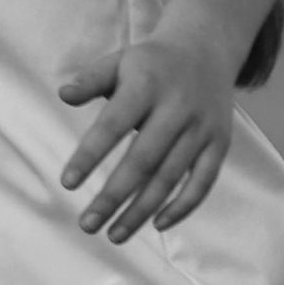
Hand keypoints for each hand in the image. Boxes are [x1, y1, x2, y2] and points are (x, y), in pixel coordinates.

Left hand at [57, 30, 237, 242]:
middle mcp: (177, 108)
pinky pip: (203, 182)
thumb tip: (63, 94)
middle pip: (143, 160)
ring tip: (114, 234)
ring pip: (170, 177)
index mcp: (146, 85)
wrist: (206, 50)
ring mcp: (201, 128)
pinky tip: (157, 224)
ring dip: (142, 210)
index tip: (67, 182)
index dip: (90, 154)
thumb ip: (91, 80)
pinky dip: (182, 206)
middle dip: (114, 196)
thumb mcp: (119, 61)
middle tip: (87, 224)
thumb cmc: (150, 63)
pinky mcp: (220, 144)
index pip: (113, 124)